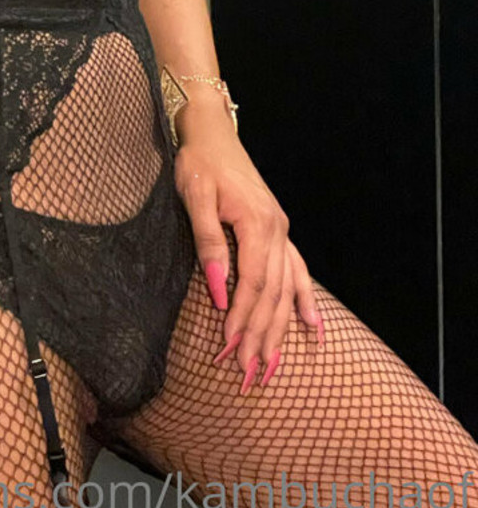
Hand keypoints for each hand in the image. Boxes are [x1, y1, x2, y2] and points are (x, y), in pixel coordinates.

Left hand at [172, 98, 323, 391]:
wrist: (212, 133)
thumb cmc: (198, 162)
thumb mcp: (195, 197)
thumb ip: (209, 242)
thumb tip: (220, 290)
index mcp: (258, 224)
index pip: (253, 283)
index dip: (243, 318)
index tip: (230, 348)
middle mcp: (277, 231)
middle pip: (272, 294)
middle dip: (260, 336)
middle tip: (248, 374)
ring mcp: (282, 232)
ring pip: (286, 289)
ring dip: (279, 330)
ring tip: (273, 367)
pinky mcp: (278, 231)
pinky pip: (298, 272)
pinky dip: (305, 301)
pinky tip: (312, 328)